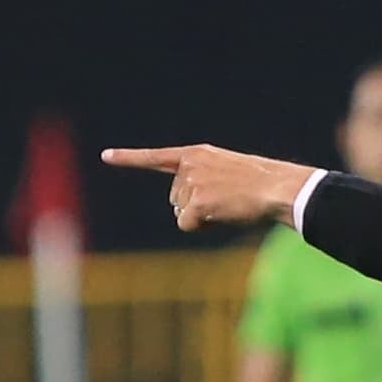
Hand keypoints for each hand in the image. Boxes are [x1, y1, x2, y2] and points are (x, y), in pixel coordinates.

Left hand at [100, 146, 314, 233]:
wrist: (276, 187)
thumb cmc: (257, 185)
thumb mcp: (226, 171)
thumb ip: (200, 181)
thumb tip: (181, 213)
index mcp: (196, 154)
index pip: (156, 156)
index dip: (128, 157)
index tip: (106, 156)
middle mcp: (189, 166)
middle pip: (174, 198)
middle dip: (193, 206)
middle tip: (223, 201)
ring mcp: (192, 183)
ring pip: (180, 213)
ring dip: (200, 217)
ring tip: (226, 205)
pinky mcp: (196, 202)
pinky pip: (186, 224)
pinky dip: (201, 227)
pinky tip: (220, 215)